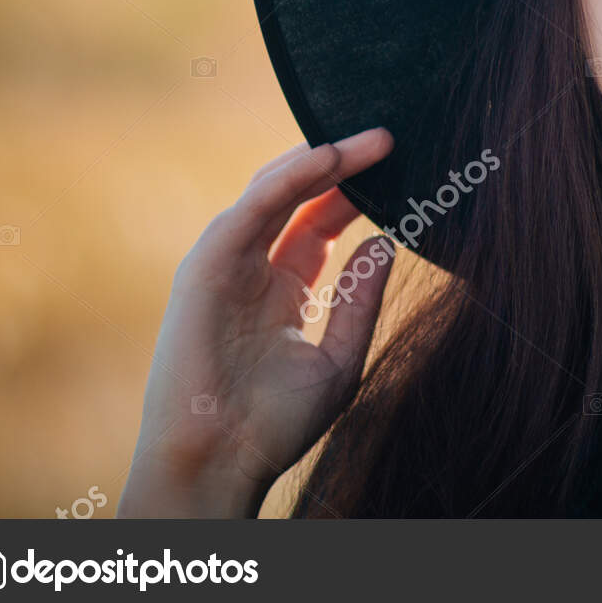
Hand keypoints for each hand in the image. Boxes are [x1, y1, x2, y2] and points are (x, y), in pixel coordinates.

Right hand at [118, 129, 395, 516]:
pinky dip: (287, 180)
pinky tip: (326, 159)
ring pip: (271, 191)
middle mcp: (251, 270)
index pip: (318, 222)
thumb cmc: (273, 425)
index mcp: (280, 290)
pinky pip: (249, 210)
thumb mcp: (339, 358)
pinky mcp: (204, 268)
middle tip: (389, 139)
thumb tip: (386, 242)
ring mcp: (225, 265)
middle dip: (342, 166)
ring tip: (370, 142)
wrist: (222, 463)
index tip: (397, 167)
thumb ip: (360, 299)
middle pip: (297, 198)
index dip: (354, 192)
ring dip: (319, 160)